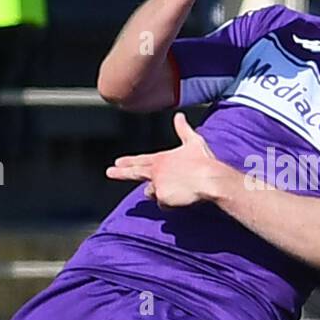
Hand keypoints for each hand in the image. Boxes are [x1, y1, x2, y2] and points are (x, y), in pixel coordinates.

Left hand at [106, 112, 227, 207]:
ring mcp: (157, 185)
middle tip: (109, 172)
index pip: (140, 161)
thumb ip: (183, 129)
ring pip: (153, 192)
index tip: (117, 163)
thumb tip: (179, 115)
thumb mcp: (194, 141)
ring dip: (160, 193)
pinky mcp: (162, 198)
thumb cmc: (203, 161)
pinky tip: (183, 198)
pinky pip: (164, 204)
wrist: (210, 178)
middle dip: (120, 173)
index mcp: (161, 159)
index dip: (128, 162)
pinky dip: (172, 203)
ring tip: (176, 190)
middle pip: (135, 173)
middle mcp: (156, 171)